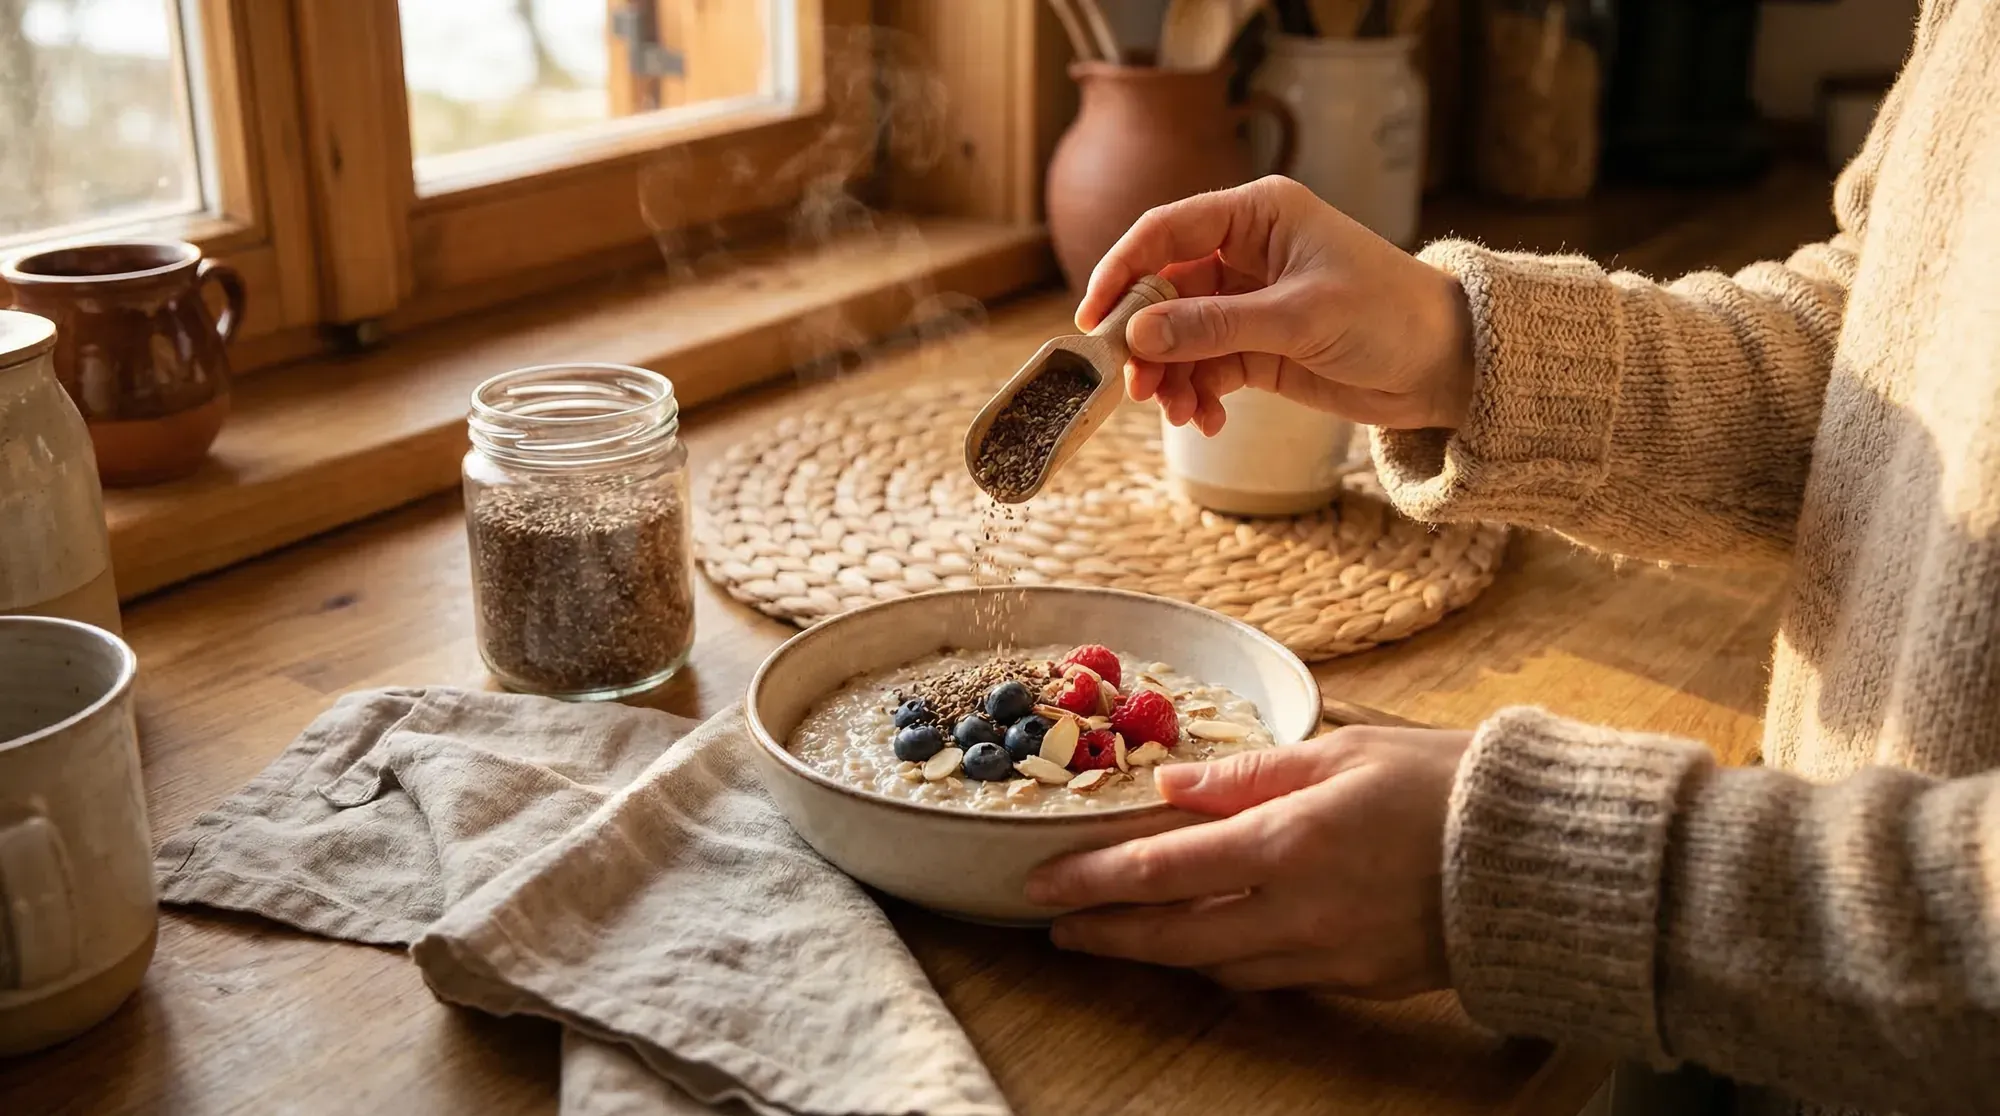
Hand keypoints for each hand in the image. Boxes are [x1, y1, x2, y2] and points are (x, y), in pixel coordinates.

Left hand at [1023, 726, 1472, 997]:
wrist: (1542, 857)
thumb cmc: (1446, 783)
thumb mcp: (1343, 752)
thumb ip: (1249, 774)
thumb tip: (1170, 787)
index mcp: (1289, 842)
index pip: (1163, 869)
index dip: (1095, 881)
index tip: (1044, 885)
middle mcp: (1298, 911)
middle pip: (1175, 937)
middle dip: (1108, 935)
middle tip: (1059, 928)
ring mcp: (1329, 956)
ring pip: (1217, 966)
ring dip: (1161, 953)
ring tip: (1117, 933)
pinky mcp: (1359, 980)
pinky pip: (1271, 978)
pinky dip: (1226, 962)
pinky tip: (1204, 944)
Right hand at [1075, 176, 1475, 435]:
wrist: (1446, 365)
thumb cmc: (1389, 316)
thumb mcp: (1299, 318)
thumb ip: (1214, 327)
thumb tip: (1137, 334)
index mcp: (1257, 215)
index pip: (1165, 231)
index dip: (1122, 270)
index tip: (1094, 319)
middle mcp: (1245, 252)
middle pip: (1163, 290)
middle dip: (1145, 339)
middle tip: (1135, 384)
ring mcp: (1247, 302)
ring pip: (1177, 336)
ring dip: (1169, 376)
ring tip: (1178, 412)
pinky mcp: (1255, 347)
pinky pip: (1203, 369)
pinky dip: (1197, 396)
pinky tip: (1207, 421)